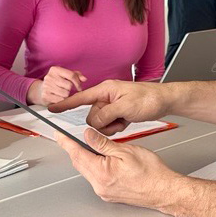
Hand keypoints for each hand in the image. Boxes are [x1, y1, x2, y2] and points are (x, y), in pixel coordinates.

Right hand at [29, 67, 86, 104]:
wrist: (40, 90)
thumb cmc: (56, 82)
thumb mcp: (65, 75)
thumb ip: (76, 75)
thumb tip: (84, 79)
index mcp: (55, 69)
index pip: (71, 75)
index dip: (78, 83)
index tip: (79, 88)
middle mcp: (49, 77)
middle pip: (69, 85)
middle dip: (70, 90)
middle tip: (66, 90)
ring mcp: (46, 86)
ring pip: (65, 94)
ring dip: (66, 96)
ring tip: (62, 94)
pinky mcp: (45, 96)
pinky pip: (60, 100)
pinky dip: (61, 101)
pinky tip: (58, 98)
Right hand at [50, 79, 169, 135]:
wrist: (164, 101)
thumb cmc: (148, 99)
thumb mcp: (125, 107)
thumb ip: (106, 115)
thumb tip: (93, 123)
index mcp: (105, 90)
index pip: (80, 98)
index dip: (65, 104)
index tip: (52, 108)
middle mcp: (106, 96)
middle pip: (91, 116)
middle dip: (102, 123)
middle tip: (119, 119)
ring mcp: (112, 105)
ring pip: (100, 123)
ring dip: (111, 126)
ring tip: (125, 119)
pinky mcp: (118, 112)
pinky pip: (109, 124)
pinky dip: (117, 126)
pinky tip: (127, 121)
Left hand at [55, 128, 182, 209]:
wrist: (164, 191)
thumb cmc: (151, 172)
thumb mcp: (126, 150)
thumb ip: (103, 143)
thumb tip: (88, 135)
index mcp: (102, 173)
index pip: (77, 154)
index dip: (66, 142)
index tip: (58, 135)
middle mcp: (99, 185)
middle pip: (79, 164)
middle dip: (74, 149)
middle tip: (68, 137)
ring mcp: (104, 192)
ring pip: (87, 171)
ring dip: (84, 158)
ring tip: (88, 145)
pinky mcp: (109, 194)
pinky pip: (95, 178)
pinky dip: (94, 166)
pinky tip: (100, 159)